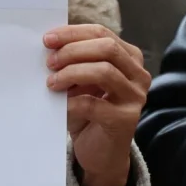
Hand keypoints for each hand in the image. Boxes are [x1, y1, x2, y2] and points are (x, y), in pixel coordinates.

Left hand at [44, 24, 149, 185]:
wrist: (100, 152)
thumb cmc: (87, 110)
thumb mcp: (80, 80)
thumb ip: (73, 61)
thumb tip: (49, 45)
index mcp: (129, 57)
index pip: (101, 33)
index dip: (72, 33)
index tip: (47, 39)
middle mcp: (138, 74)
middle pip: (107, 48)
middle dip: (73, 50)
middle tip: (49, 62)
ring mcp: (135, 97)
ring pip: (104, 71)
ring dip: (72, 73)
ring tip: (52, 83)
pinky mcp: (126, 120)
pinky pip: (94, 104)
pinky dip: (72, 102)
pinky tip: (61, 105)